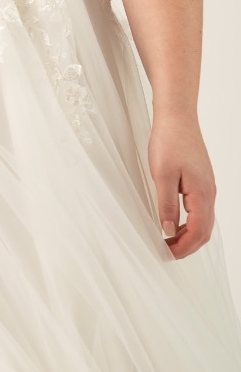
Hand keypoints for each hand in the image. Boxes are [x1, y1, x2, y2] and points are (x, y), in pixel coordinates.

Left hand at [148, 111, 215, 259]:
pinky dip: (190, 221)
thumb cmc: (170, 141)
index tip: (167, 255)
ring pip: (203, 220)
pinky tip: (175, 220)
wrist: (178, 116)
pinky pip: (201, 209)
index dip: (183, 248)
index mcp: (202, 194)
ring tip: (168, 240)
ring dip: (188, 234)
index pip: (197, 232)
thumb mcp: (162, 175)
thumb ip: (166, 205)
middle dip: (187, 246)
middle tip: (167, 252)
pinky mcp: (202, 180)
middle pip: (204, 231)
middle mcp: (209, 192)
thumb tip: (167, 230)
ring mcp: (207, 186)